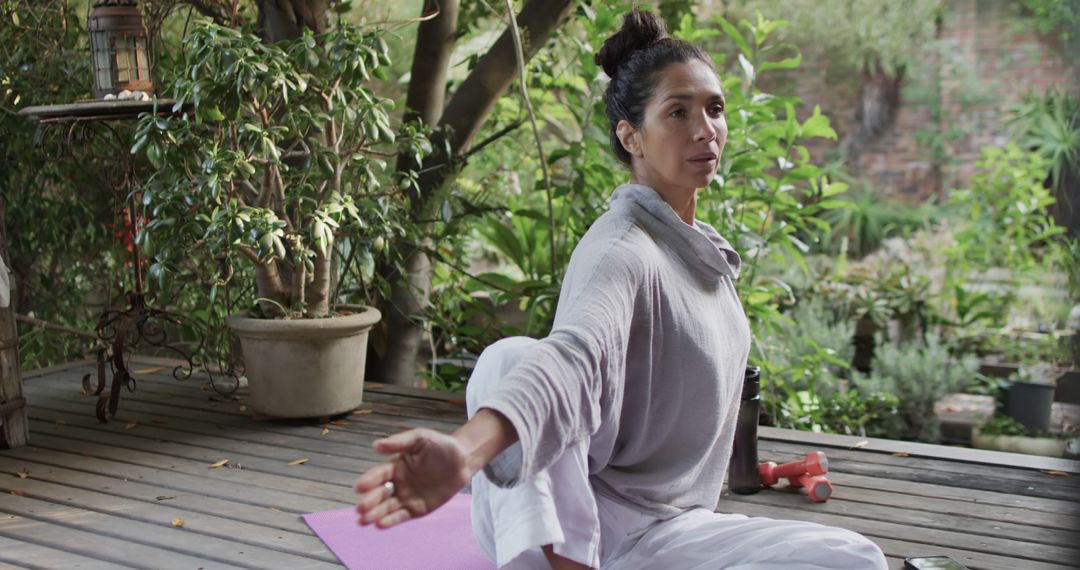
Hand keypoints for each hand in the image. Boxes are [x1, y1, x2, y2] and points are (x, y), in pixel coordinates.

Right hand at [355, 428, 470, 528]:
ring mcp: (406, 497)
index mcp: (394, 466)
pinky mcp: (416, 509)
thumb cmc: (440, 445)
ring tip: (363, 521)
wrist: (462, 460)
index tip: (360, 487)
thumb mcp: (420, 438)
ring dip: (374, 514)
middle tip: (360, 508)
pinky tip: (380, 525)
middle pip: (379, 494)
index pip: (378, 474)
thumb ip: (399, 442)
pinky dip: (390, 521)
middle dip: (369, 501)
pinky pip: (401, 516)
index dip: (369, 480)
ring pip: (386, 507)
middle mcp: (397, 483)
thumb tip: (376, 445)